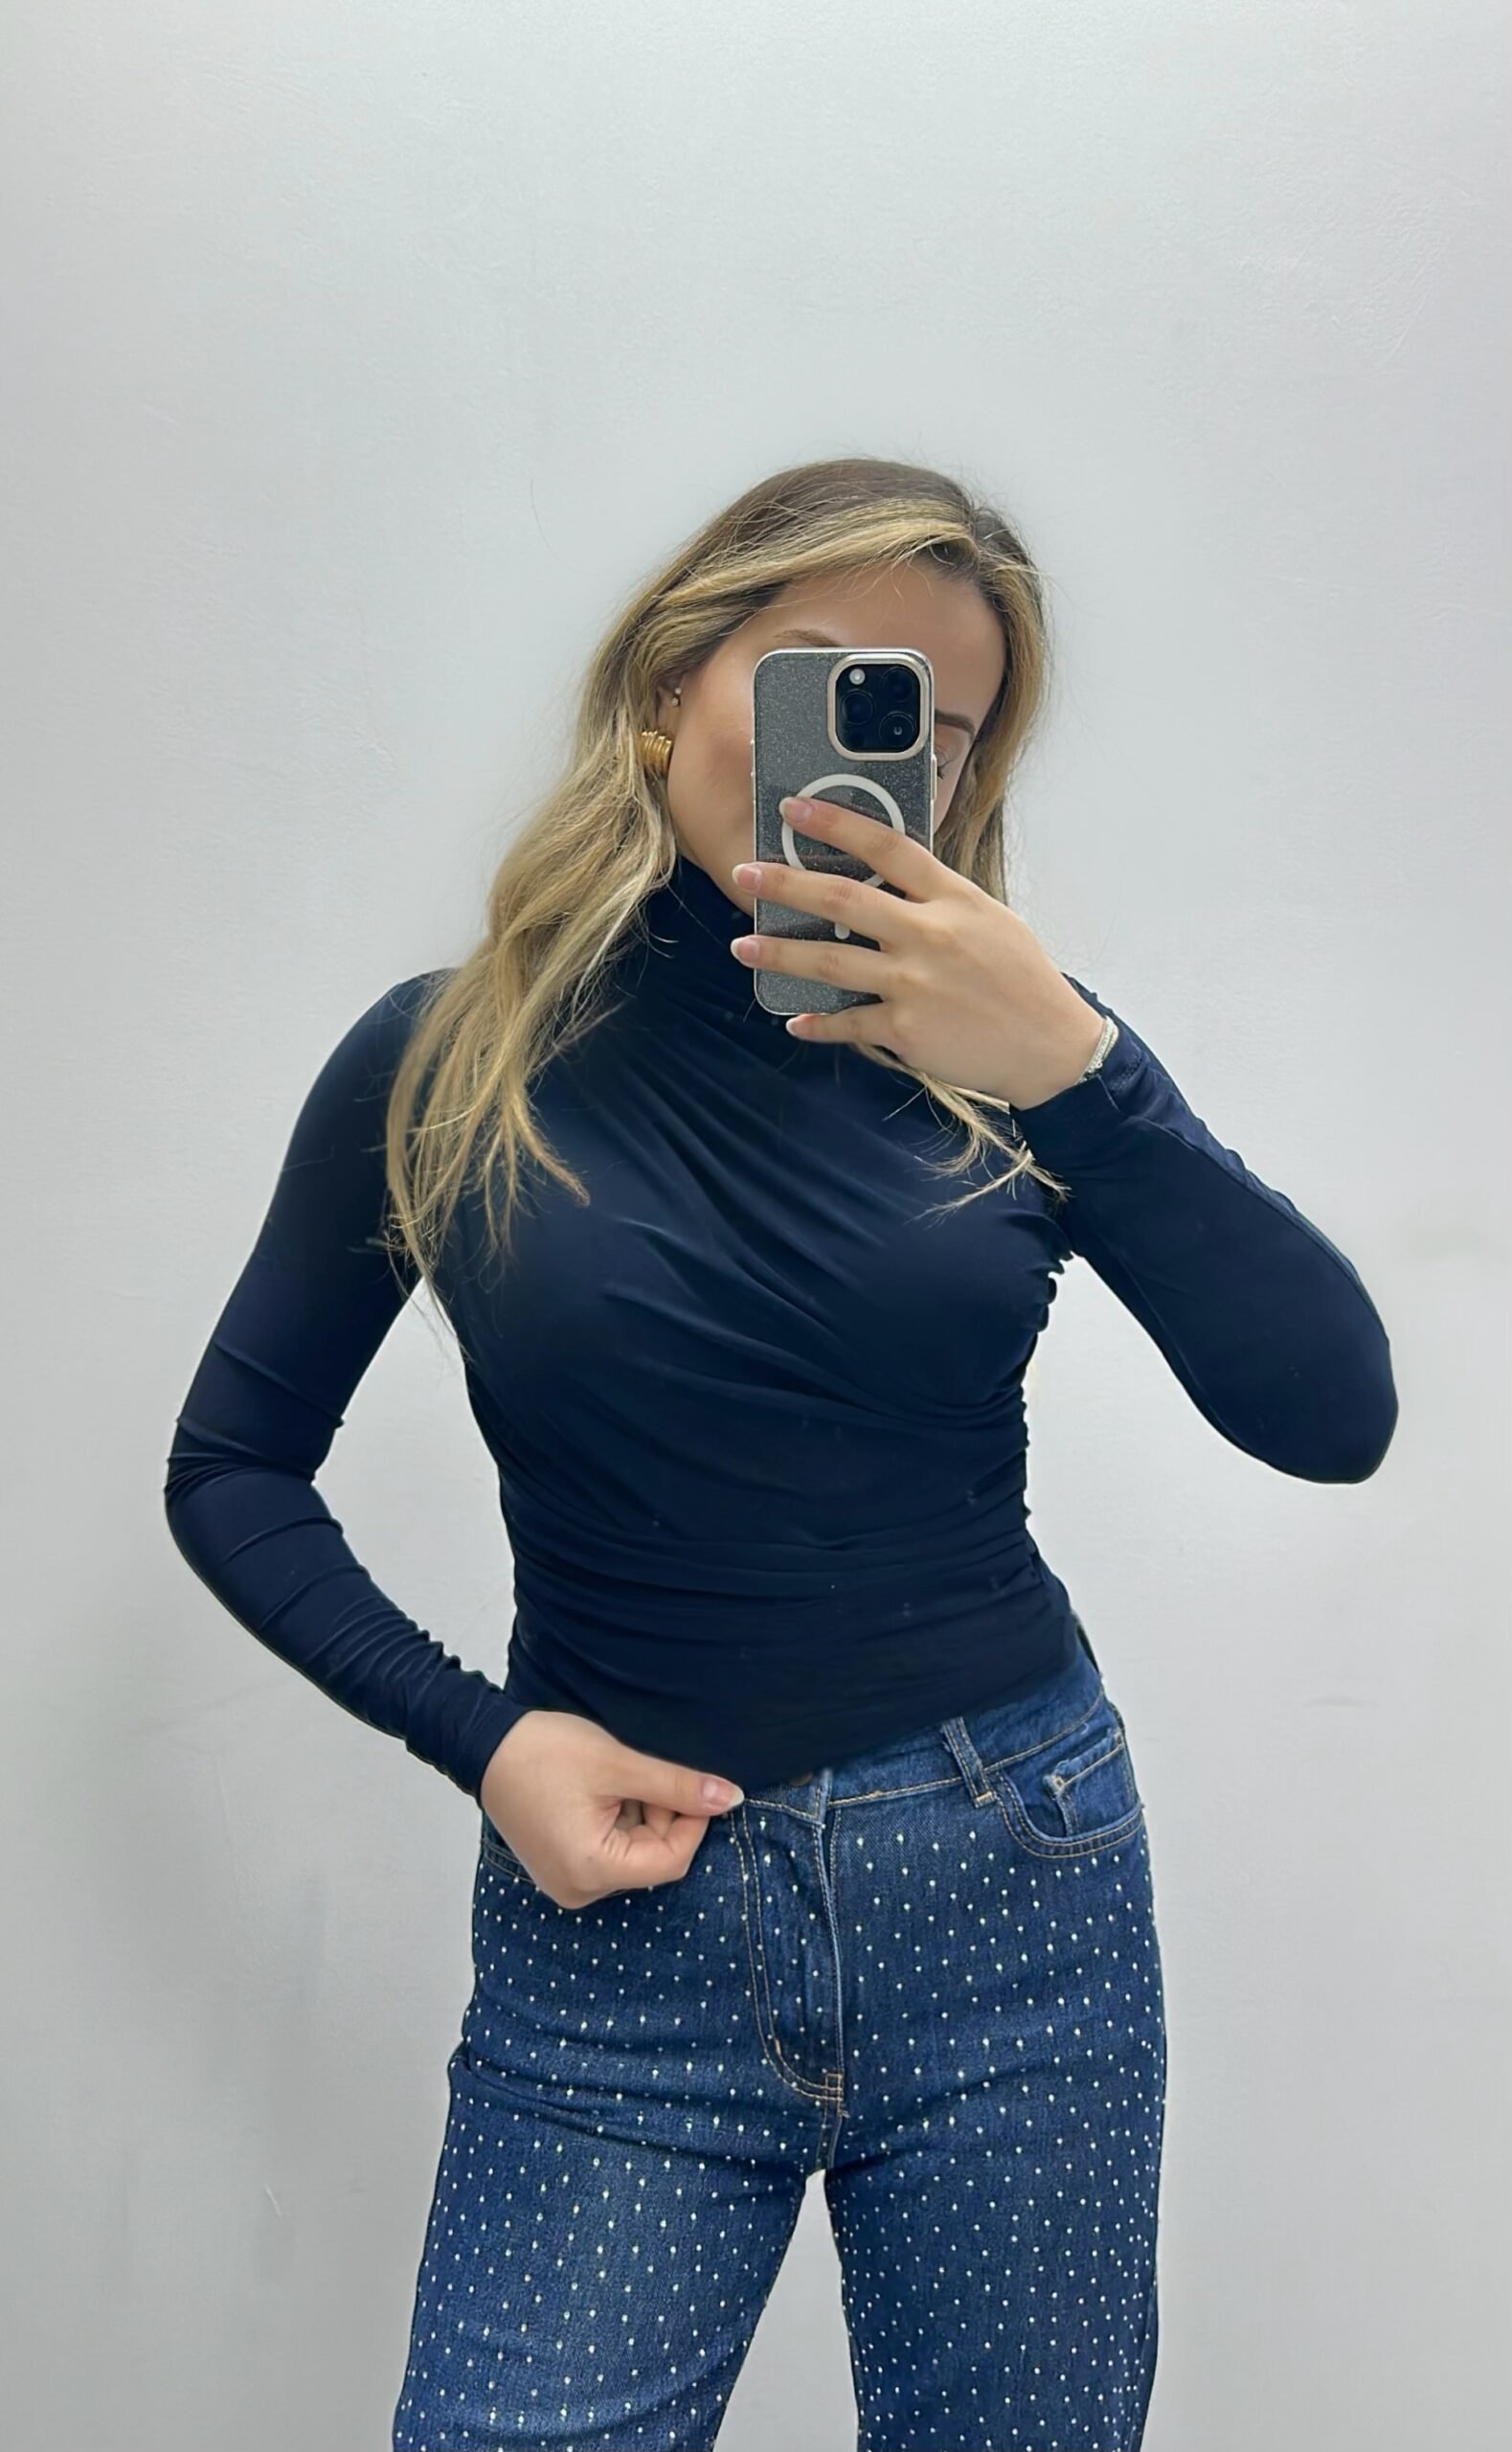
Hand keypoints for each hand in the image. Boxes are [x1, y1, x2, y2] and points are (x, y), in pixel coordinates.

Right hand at [479, 1712, 743, 1909]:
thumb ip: (678, 1785)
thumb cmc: (543, 1752)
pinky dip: (620, 1819)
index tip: (695, 1786)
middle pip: (653, 1857)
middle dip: (662, 1814)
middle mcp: (580, 1889)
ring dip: (641, 1814)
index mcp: (592, 1871)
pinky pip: (611, 1850)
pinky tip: (602, 1789)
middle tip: (643, 1772)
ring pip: (635, 1851)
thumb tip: (729, 1799)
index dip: (692, 1821)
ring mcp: (569, 1880)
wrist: (483, 1745)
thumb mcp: (619, 1764)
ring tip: (615, 1778)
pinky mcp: (563, 1866)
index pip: (671, 1860)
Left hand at [729, 796, 1105, 1107]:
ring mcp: (914, 984)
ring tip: (743, 947)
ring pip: (829, 962)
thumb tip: (887, 882)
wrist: (1051, 1045)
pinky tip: (795, 1022)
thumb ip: (940, 898)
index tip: (795, 807)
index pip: (887, 846)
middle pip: (842, 898)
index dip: (836, 822)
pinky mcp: (905, 1031)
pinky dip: (818, 1024)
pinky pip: (847, 1023)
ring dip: (779, 955)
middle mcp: (929, 934)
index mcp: (953, 898)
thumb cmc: (1022, 981)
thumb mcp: (989, 920)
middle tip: (744, 872)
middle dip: (785, 883)